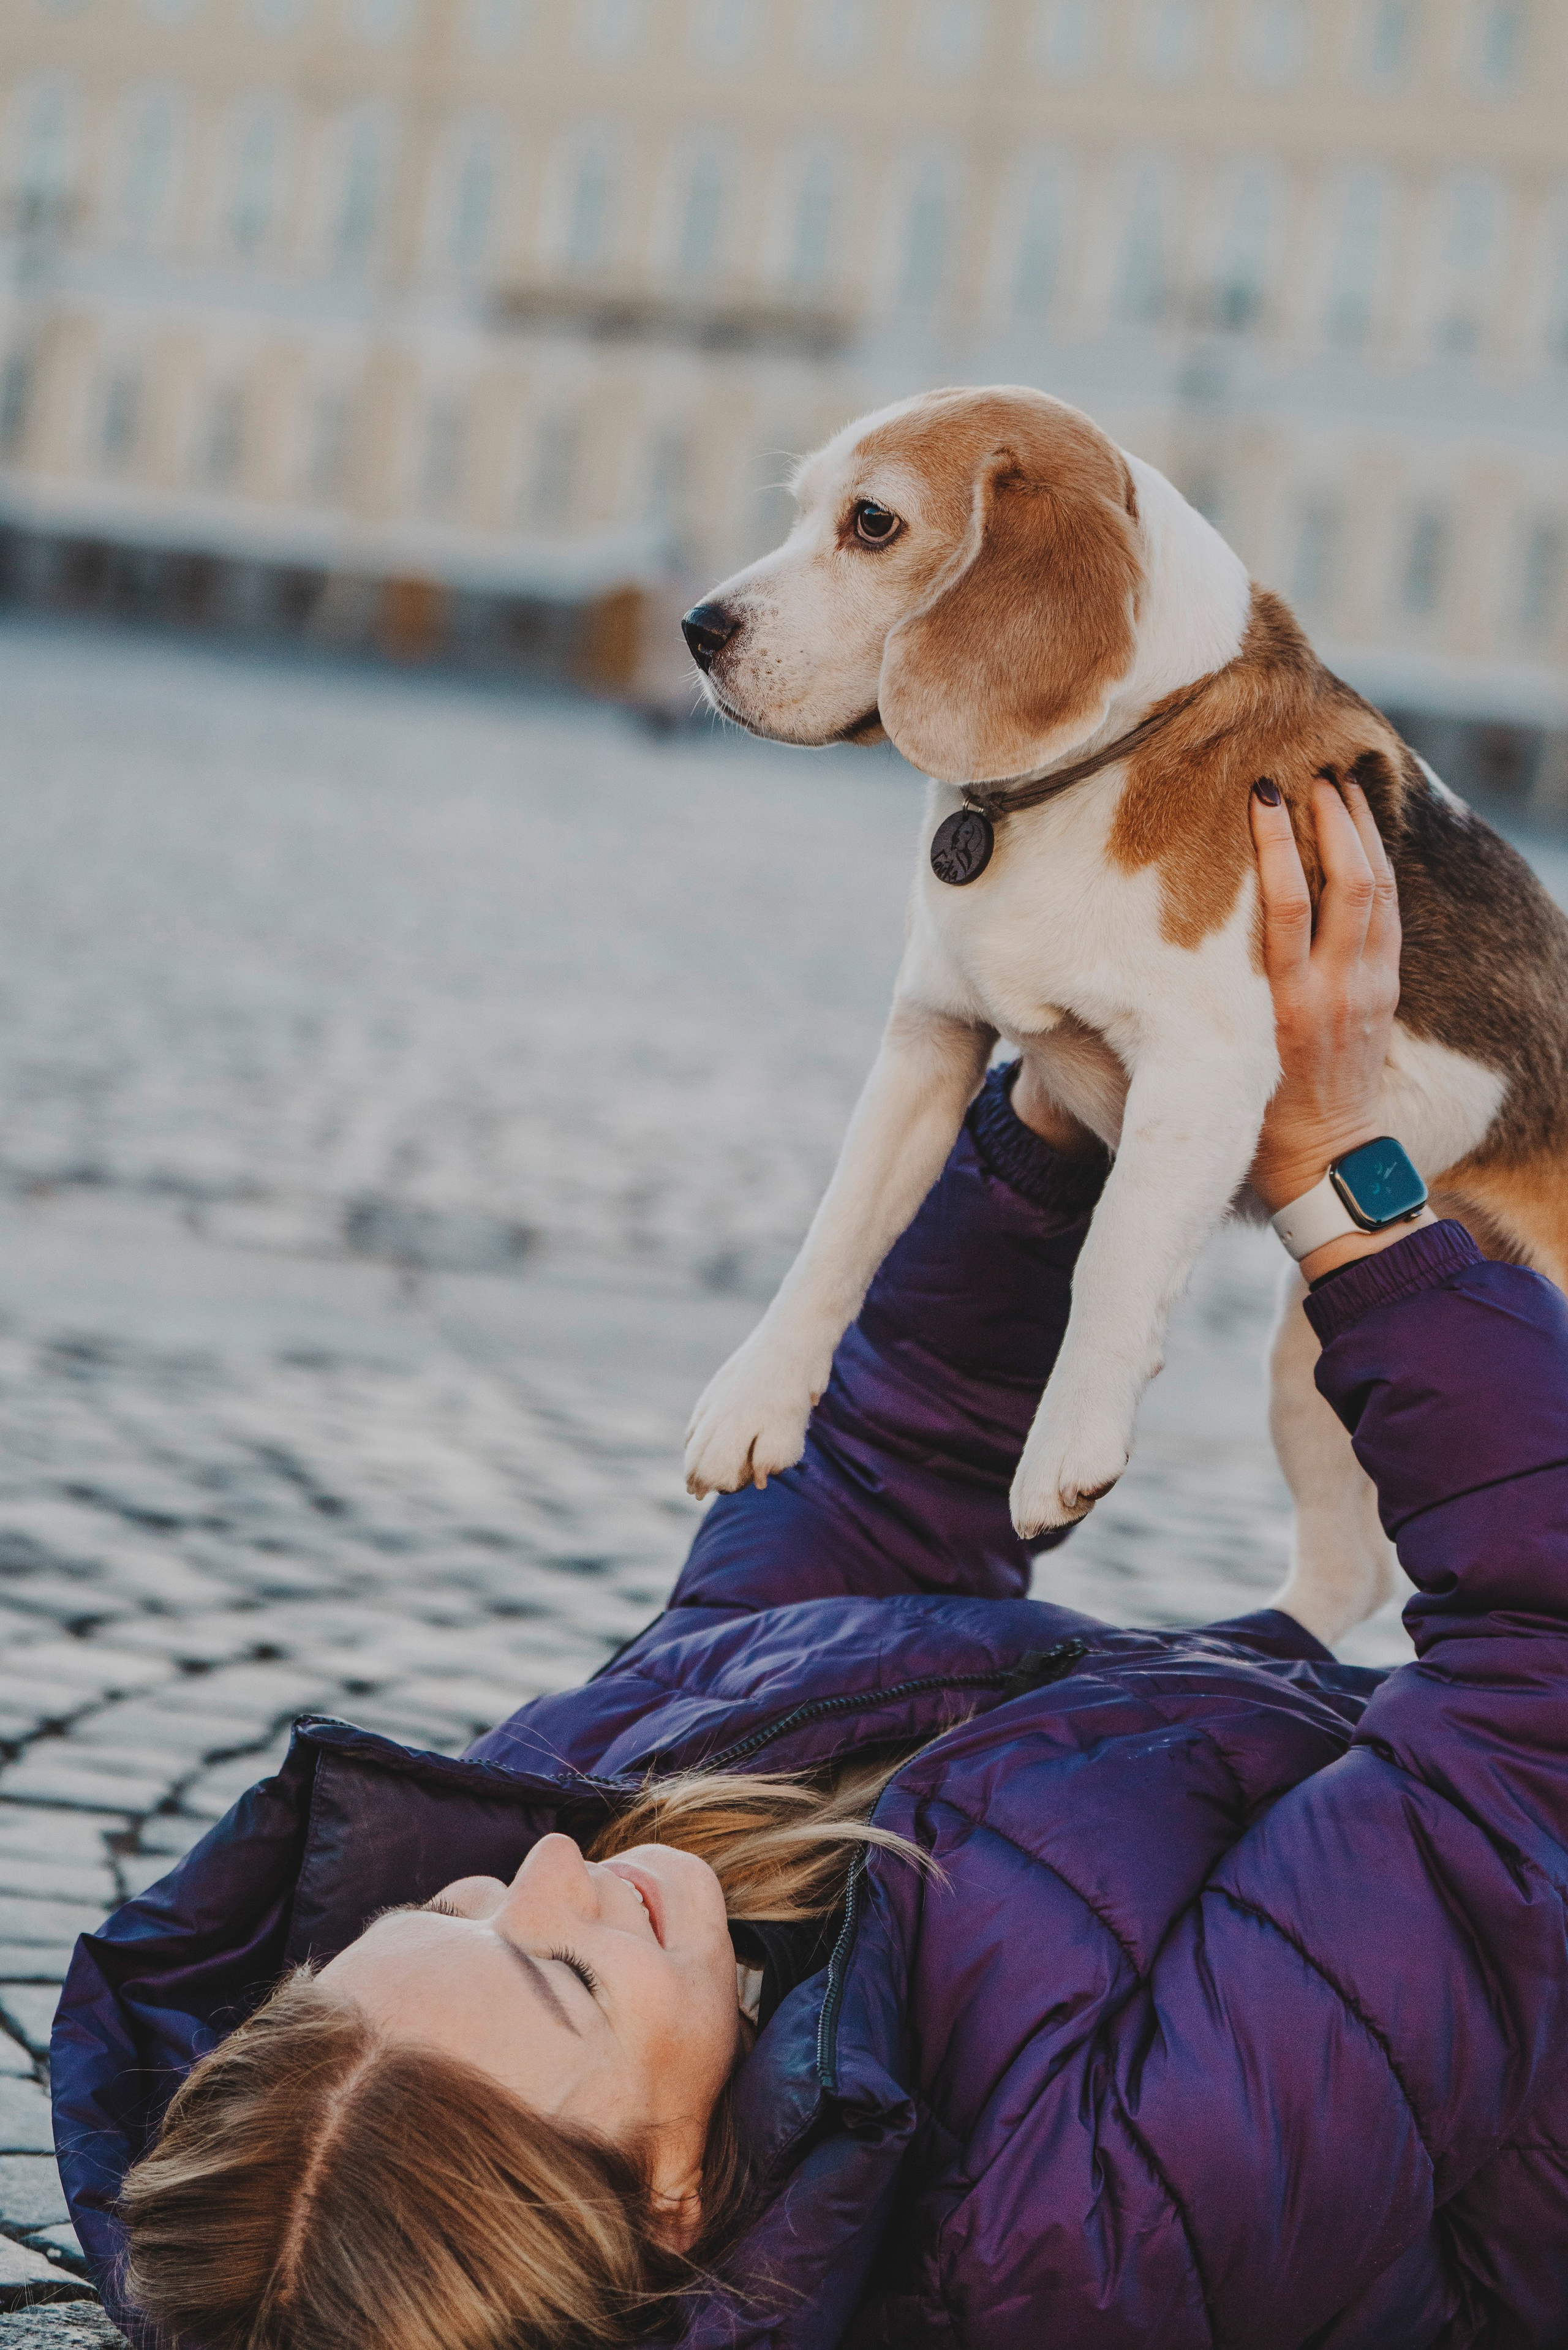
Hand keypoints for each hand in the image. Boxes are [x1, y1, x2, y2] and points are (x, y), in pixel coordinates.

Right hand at [1248, 774, 1430, 1275]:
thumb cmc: (1251, 1107)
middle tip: (1315, 771)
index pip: (1289, 905)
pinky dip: (1379, 868)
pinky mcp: (1385, 991)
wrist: (1320, 1157)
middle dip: (1336, 822)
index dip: (1278, 845)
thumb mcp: (1225, 1047)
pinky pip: (1390, 915)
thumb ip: (1212, 990)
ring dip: (1365, 835)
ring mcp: (1369, 989)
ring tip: (1343, 787)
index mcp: (1287, 1004)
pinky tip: (1364, 839)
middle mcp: (1335, 989)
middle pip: (1351, 885)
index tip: (1262, 796)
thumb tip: (1170, 933)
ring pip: (1381, 893)